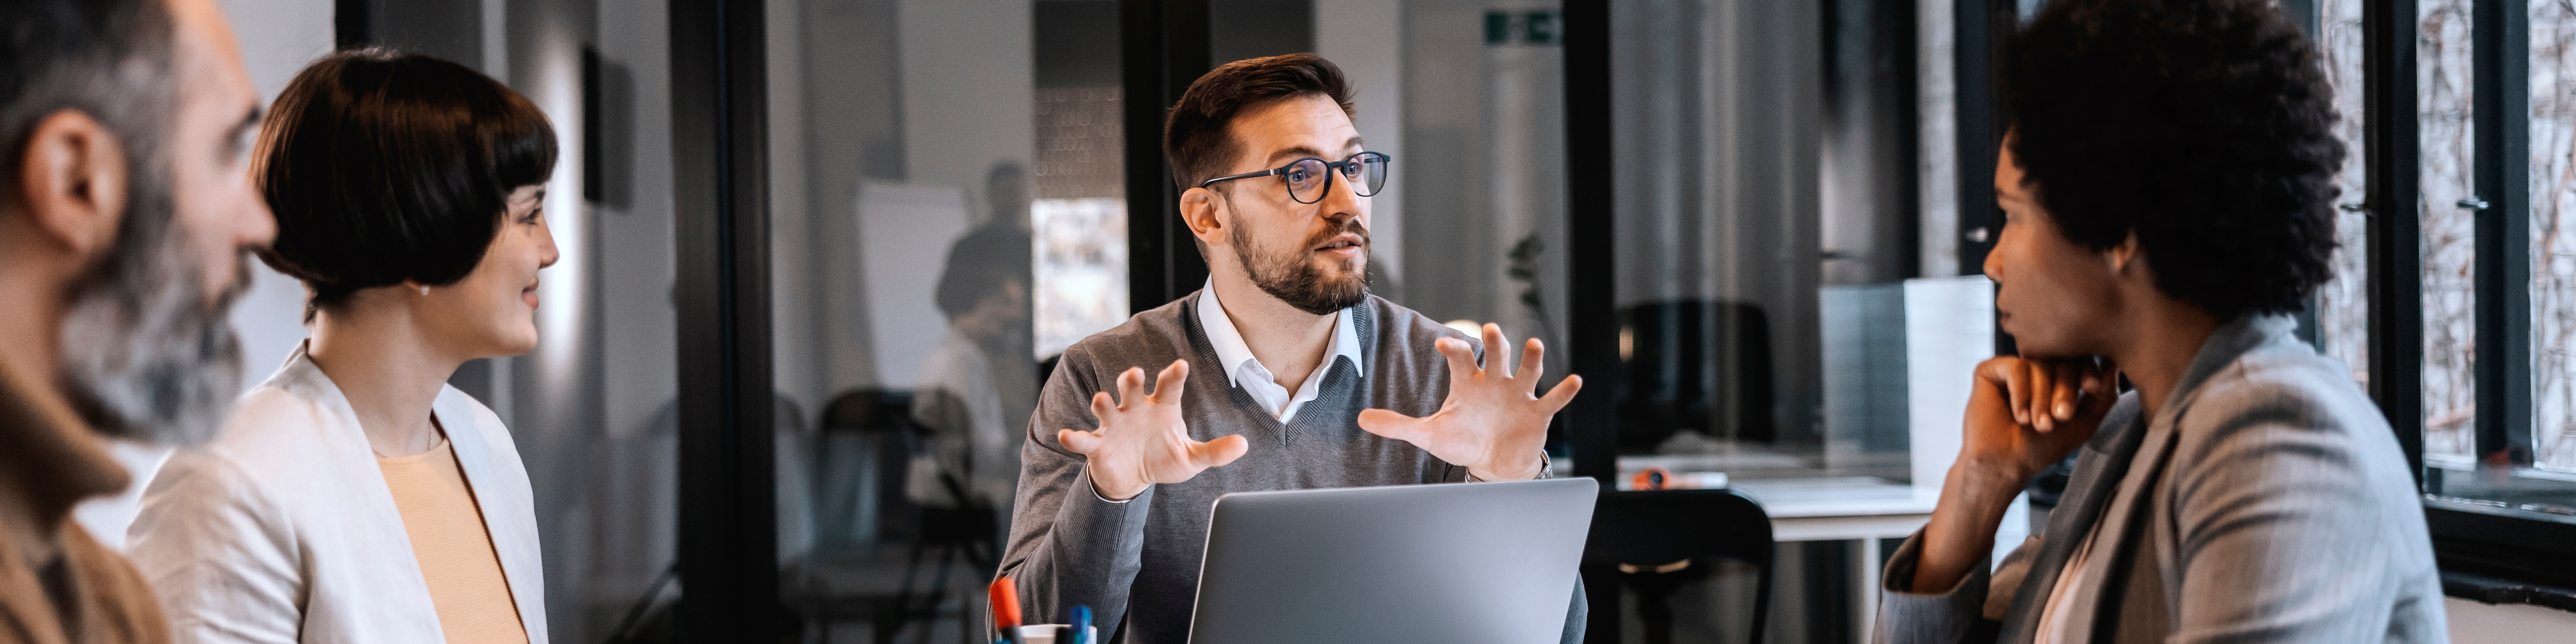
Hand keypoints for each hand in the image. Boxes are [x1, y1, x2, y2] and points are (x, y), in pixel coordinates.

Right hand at [1057, 360, 1247, 500]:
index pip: (1169, 387)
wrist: (1134, 478)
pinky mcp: (1097, 445)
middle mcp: (1135, 410)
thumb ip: (1215, 451)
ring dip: (1103, 402)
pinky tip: (1067, 436)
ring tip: (1103, 400)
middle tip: (1135, 374)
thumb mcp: (1192, 459)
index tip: (1180, 365)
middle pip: (1131, 388)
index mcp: (1162, 408)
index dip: (1173, 376)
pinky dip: (1074, 437)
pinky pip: (1083, 439)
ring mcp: (1114, 425)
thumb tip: (1244, 445)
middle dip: (1131, 380)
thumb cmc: (1163, 459)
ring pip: (1106, 408)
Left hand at [1356, 324, 1581, 480]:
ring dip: (1531, 358)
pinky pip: (1554, 399)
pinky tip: (1575, 380)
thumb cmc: (1461, 441)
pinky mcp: (1538, 414)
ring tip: (1533, 344)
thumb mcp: (1428, 435)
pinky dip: (1565, 390)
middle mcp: (1495, 382)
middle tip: (1492, 329)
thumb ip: (1397, 425)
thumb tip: (1360, 419)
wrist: (1491, 464)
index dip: (1453, 347)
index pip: (1460, 357)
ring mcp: (1519, 395)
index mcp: (1468, 382)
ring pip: (1527, 370)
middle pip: (1497, 355)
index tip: (1444, 343)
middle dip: (1496, 342)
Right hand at [1958, 356, 2117, 484]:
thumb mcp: (2084, 423)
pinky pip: (2015, 368)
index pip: (2079, 359)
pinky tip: (2019, 416)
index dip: (2088, 370)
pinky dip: (2021, 393)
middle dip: (2065, 390)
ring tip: (2038, 424)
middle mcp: (2035, 367)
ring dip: (2042, 399)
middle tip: (2060, 417)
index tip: (2091, 389)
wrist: (2006, 463)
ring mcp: (2013, 368)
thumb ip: (2103, 397)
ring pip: (2039, 365)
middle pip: (2061, 360)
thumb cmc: (2041, 446)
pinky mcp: (1989, 370)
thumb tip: (2112, 365)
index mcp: (2057, 377)